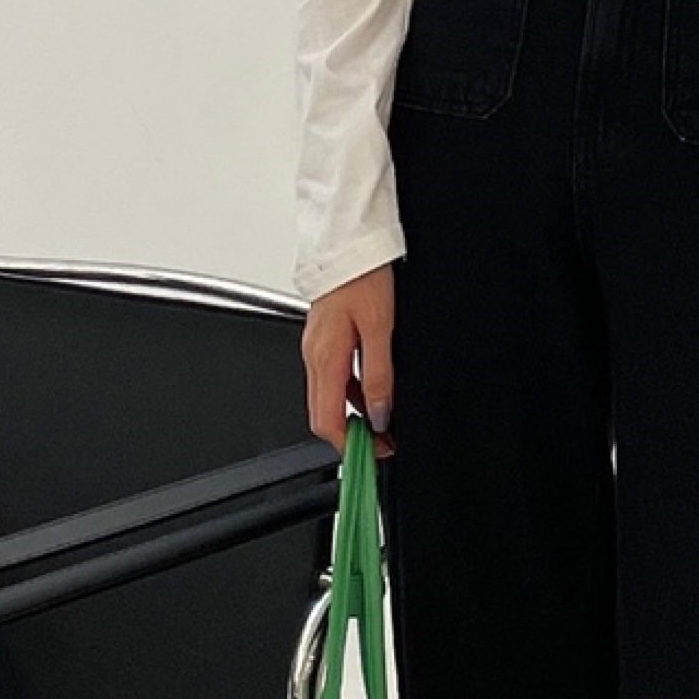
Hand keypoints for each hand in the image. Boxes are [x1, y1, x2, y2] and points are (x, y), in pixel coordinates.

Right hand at [302, 263, 395, 458]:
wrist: (349, 241)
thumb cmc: (364, 275)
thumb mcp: (382, 328)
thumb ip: (379, 376)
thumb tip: (381, 414)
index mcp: (324, 357)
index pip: (327, 421)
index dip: (349, 447)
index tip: (373, 457)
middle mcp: (313, 356)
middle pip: (323, 415)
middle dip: (352, 437)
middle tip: (383, 446)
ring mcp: (315, 348)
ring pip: (329, 397)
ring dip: (354, 416)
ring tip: (385, 424)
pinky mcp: (323, 339)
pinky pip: (334, 377)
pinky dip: (352, 394)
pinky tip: (374, 393)